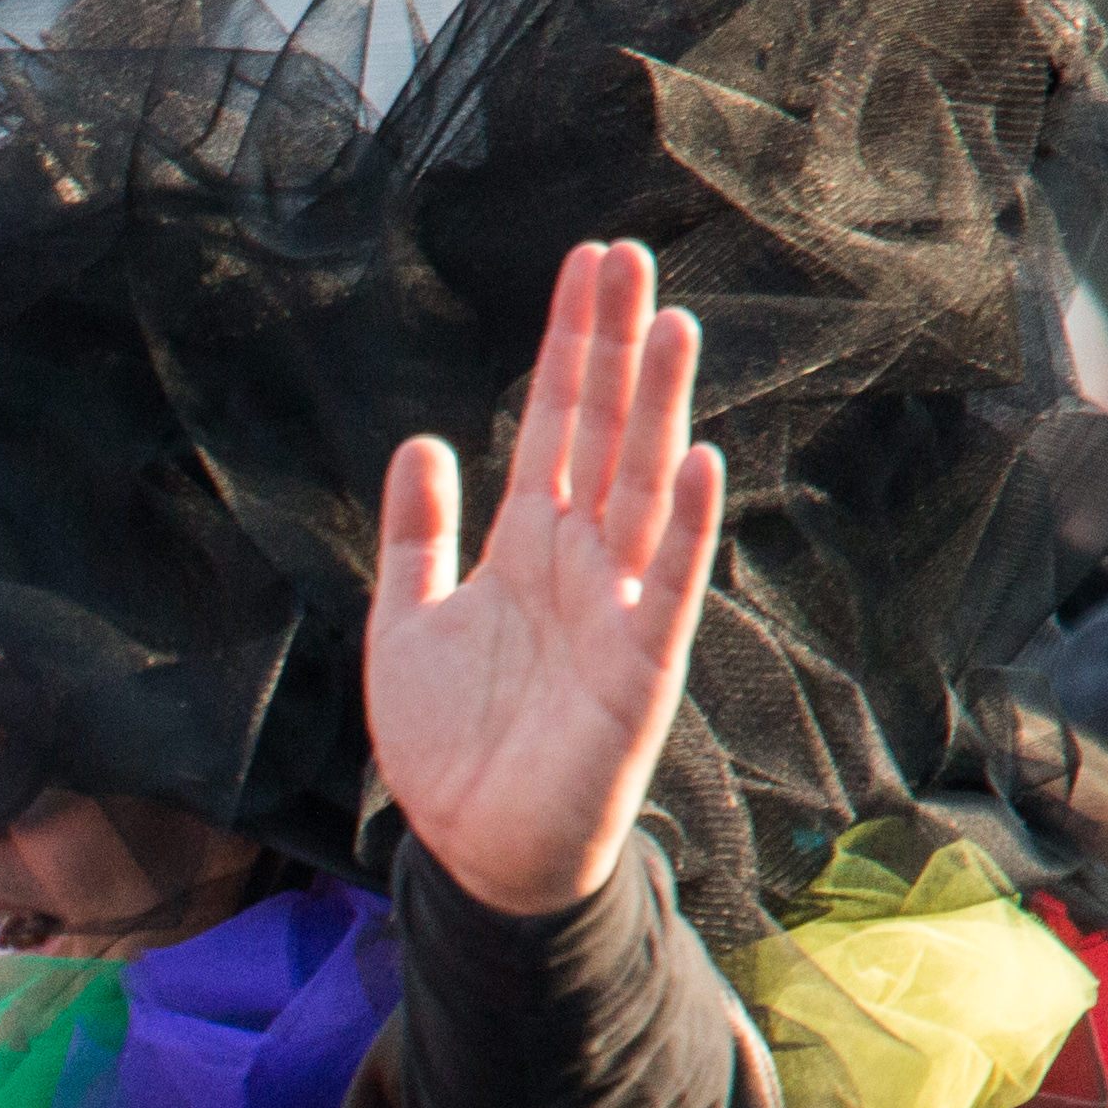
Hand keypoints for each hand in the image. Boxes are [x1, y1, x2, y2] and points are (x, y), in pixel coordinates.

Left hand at [367, 240, 727, 917]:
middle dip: (615, 347)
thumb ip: (417, 536)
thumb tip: (420, 442)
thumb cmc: (449, 745)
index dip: (569, 344)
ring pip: (645, 489)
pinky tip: (702, 460)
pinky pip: (670, 588)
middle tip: (629, 255)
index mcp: (528, 545)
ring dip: (659, 410)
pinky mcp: (639, 670)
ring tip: (671, 324)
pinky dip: (689, 528)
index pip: (556, 422)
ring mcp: (618, 610)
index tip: (586, 264)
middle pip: (605, 432)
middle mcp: (583, 562)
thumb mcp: (406, 623)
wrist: (473, 851)